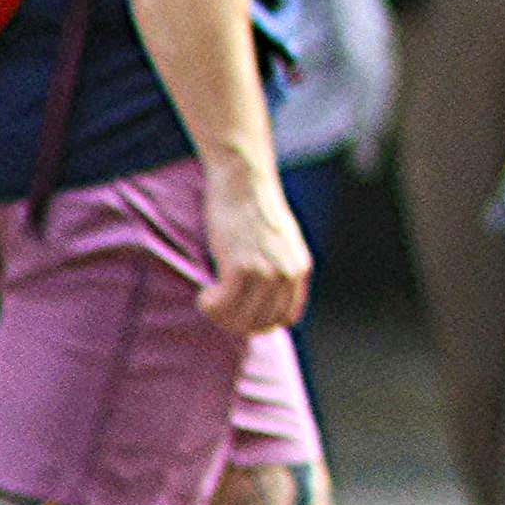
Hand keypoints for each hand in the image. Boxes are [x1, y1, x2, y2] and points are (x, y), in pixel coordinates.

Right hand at [198, 151, 311, 336]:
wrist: (244, 180)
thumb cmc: (254, 209)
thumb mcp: (280, 242)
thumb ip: (280, 268)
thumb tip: (264, 299)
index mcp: (300, 268)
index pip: (286, 317)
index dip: (261, 324)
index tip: (241, 316)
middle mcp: (287, 273)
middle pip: (261, 322)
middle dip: (236, 323)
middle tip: (218, 309)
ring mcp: (265, 270)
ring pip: (241, 318)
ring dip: (220, 316)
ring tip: (210, 301)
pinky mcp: (240, 265)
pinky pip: (223, 304)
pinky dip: (211, 305)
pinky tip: (204, 294)